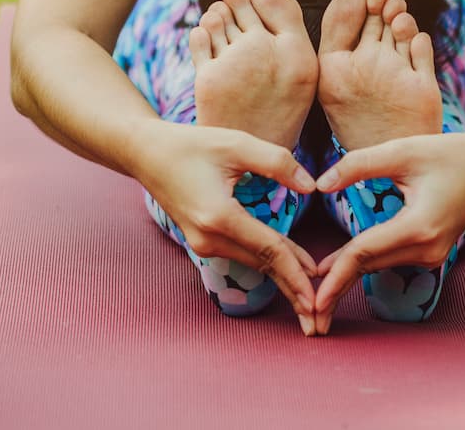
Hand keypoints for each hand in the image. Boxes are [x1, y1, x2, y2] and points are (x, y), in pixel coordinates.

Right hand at [132, 119, 320, 333]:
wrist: (147, 155)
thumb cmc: (191, 145)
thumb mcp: (236, 144)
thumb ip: (277, 162)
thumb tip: (311, 187)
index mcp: (219, 217)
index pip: (269, 250)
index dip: (297, 274)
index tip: (316, 300)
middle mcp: (210, 238)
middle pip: (264, 266)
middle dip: (293, 292)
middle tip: (318, 320)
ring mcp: (203, 243)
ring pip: (255, 263)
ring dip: (284, 279)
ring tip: (310, 301)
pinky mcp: (203, 241)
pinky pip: (243, 255)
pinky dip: (268, 264)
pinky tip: (289, 272)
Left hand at [311, 129, 464, 333]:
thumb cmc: (447, 153)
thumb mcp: (402, 151)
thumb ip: (358, 165)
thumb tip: (320, 185)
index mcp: (419, 226)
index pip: (365, 253)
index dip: (335, 275)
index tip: (311, 296)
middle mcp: (427, 249)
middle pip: (368, 267)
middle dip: (335, 288)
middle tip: (305, 312)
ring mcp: (432, 254)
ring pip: (377, 265)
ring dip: (346, 276)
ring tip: (311, 293)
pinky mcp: (431, 253)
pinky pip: (389, 260)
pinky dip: (363, 265)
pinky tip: (337, 270)